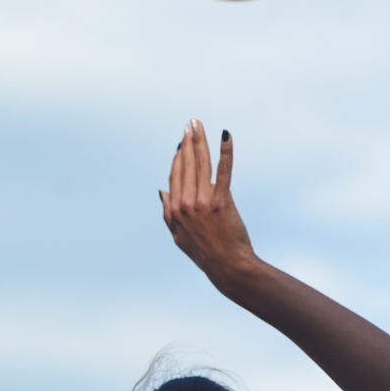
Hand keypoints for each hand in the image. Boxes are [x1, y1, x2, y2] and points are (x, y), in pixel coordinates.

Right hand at [160, 121, 256, 289]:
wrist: (228, 266)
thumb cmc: (204, 253)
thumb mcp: (179, 237)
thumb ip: (167, 214)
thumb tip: (162, 191)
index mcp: (174, 210)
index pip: (174, 176)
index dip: (178, 157)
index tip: (182, 143)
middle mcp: (186, 203)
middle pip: (186, 165)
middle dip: (188, 141)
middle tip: (190, 124)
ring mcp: (203, 202)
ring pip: (200, 163)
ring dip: (199, 140)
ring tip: (199, 125)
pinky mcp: (222, 201)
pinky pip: (224, 170)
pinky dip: (225, 152)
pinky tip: (225, 136)